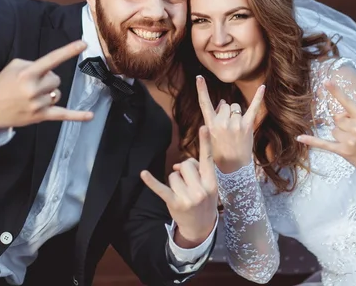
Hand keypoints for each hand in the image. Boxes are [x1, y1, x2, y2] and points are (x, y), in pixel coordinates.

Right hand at [0, 40, 93, 131]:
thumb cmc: (3, 84)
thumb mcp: (13, 67)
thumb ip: (33, 64)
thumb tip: (51, 72)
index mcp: (27, 74)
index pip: (51, 59)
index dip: (68, 51)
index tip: (83, 44)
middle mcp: (33, 89)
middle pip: (56, 79)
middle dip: (47, 80)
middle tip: (31, 85)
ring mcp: (38, 104)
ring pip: (58, 94)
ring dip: (49, 94)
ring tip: (32, 97)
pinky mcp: (41, 117)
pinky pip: (63, 115)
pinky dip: (78, 116)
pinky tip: (90, 115)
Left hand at [141, 126, 217, 248]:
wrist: (201, 228)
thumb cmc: (205, 201)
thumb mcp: (209, 186)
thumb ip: (197, 171)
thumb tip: (177, 165)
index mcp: (211, 182)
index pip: (208, 159)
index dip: (205, 142)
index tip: (203, 127)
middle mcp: (200, 189)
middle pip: (186, 165)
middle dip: (184, 170)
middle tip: (188, 183)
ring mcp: (187, 197)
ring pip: (173, 175)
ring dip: (175, 181)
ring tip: (182, 193)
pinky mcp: (174, 203)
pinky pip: (161, 188)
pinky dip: (151, 181)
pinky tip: (143, 174)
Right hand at [196, 75, 264, 173]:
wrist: (233, 170)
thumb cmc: (219, 155)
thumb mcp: (210, 139)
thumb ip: (213, 121)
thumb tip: (219, 107)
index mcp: (210, 125)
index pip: (204, 103)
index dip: (201, 89)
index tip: (199, 77)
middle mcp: (222, 122)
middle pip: (225, 105)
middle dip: (226, 111)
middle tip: (227, 127)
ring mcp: (235, 124)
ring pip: (236, 107)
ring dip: (236, 113)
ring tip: (236, 129)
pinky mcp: (247, 126)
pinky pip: (254, 108)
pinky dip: (258, 97)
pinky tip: (263, 87)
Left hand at [296, 81, 355, 185]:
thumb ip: (355, 117)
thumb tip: (337, 115)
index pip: (347, 102)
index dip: (336, 91)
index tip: (326, 81)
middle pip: (337, 118)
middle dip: (343, 124)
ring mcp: (349, 140)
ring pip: (333, 130)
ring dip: (340, 135)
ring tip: (354, 142)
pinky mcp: (343, 151)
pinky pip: (323, 144)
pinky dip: (311, 141)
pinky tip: (300, 138)